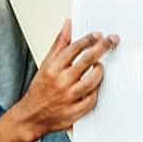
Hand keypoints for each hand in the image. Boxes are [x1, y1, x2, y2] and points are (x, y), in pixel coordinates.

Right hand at [12, 21, 116, 137]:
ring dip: (100, 72)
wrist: (31, 116)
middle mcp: (61, 82)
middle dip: (101, 48)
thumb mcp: (46, 64)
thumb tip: (68, 25)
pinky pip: (92, 100)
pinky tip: (96, 87)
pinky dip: (96, 93)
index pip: (74, 48)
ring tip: (100, 67)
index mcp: (53, 68)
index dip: (89, 39)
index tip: (99, 35)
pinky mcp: (74, 113)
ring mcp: (68, 98)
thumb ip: (59, 44)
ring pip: (92, 81)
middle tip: (111, 41)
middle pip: (86, 61)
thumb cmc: (40, 89)